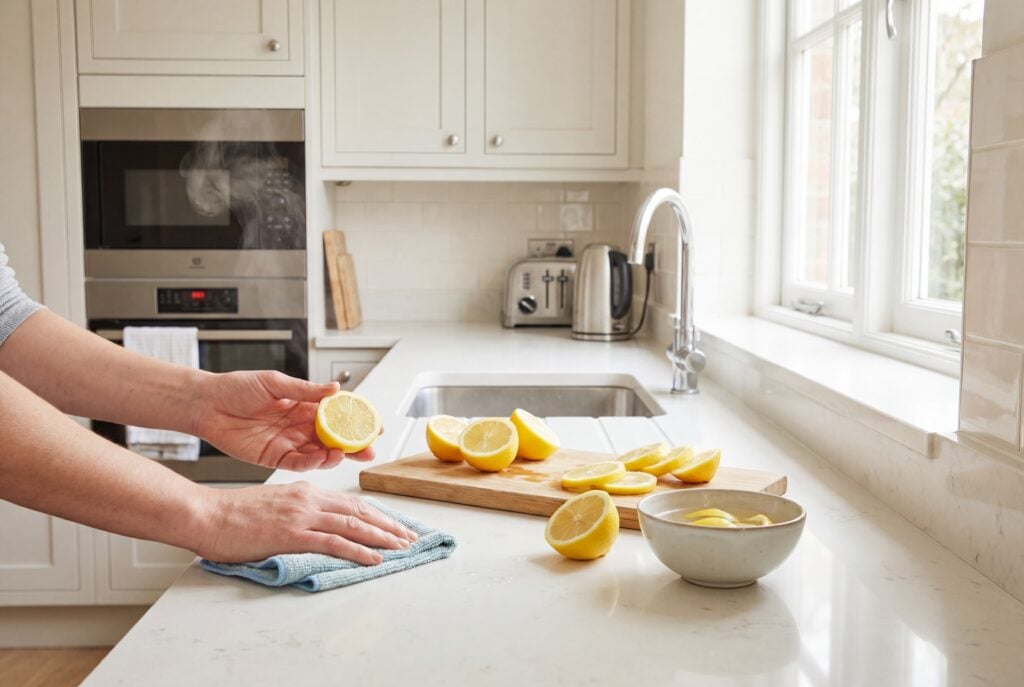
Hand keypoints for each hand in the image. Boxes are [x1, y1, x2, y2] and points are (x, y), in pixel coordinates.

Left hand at [195, 370, 375, 470]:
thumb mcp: (274, 383)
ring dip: (336, 456)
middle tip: (370, 449)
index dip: (356, 421)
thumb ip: (305, 390)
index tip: (374, 424)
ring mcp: (288, 443)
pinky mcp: (274, 458)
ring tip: (346, 454)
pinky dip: (313, 462)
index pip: (337, 415)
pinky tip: (323, 458)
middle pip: (334, 438)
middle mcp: (299, 426)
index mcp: (302, 406)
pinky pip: (298, 463)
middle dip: (354, 445)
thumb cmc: (236, 388)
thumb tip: (336, 388)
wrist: (207, 404)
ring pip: (320, 453)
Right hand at [196, 483, 416, 564]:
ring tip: (401, 548)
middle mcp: (308, 499)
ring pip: (353, 524)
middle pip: (359, 511)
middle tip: (409, 537)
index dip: (376, 514)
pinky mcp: (293, 533)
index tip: (394, 525)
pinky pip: (334, 541)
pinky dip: (358, 550)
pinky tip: (374, 558)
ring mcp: (302, 515)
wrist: (207, 514)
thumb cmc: (233, 515)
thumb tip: (314, 525)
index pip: (350, 502)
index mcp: (305, 491)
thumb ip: (297, 512)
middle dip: (388, 525)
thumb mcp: (273, 505)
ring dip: (382, 537)